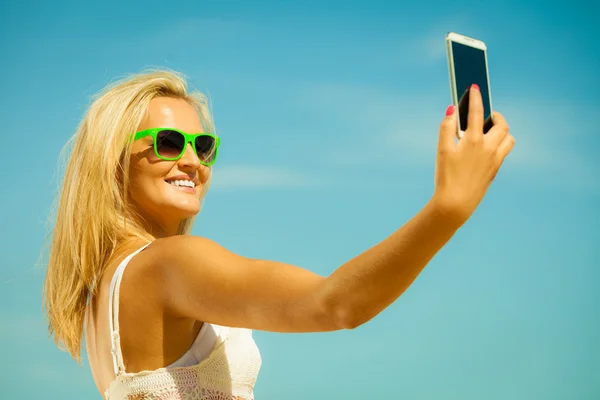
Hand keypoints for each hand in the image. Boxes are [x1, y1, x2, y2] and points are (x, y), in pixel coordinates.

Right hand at [432, 85, 514, 223]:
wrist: (456, 203)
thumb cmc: (446, 177)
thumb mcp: (442, 151)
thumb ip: (446, 128)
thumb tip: (451, 111)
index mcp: (474, 140)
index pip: (477, 112)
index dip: (475, 97)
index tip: (475, 88)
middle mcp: (489, 148)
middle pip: (501, 124)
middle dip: (495, 116)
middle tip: (486, 114)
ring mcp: (495, 160)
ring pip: (509, 139)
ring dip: (502, 131)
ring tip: (489, 131)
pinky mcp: (495, 170)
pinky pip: (504, 151)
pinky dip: (499, 144)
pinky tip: (486, 147)